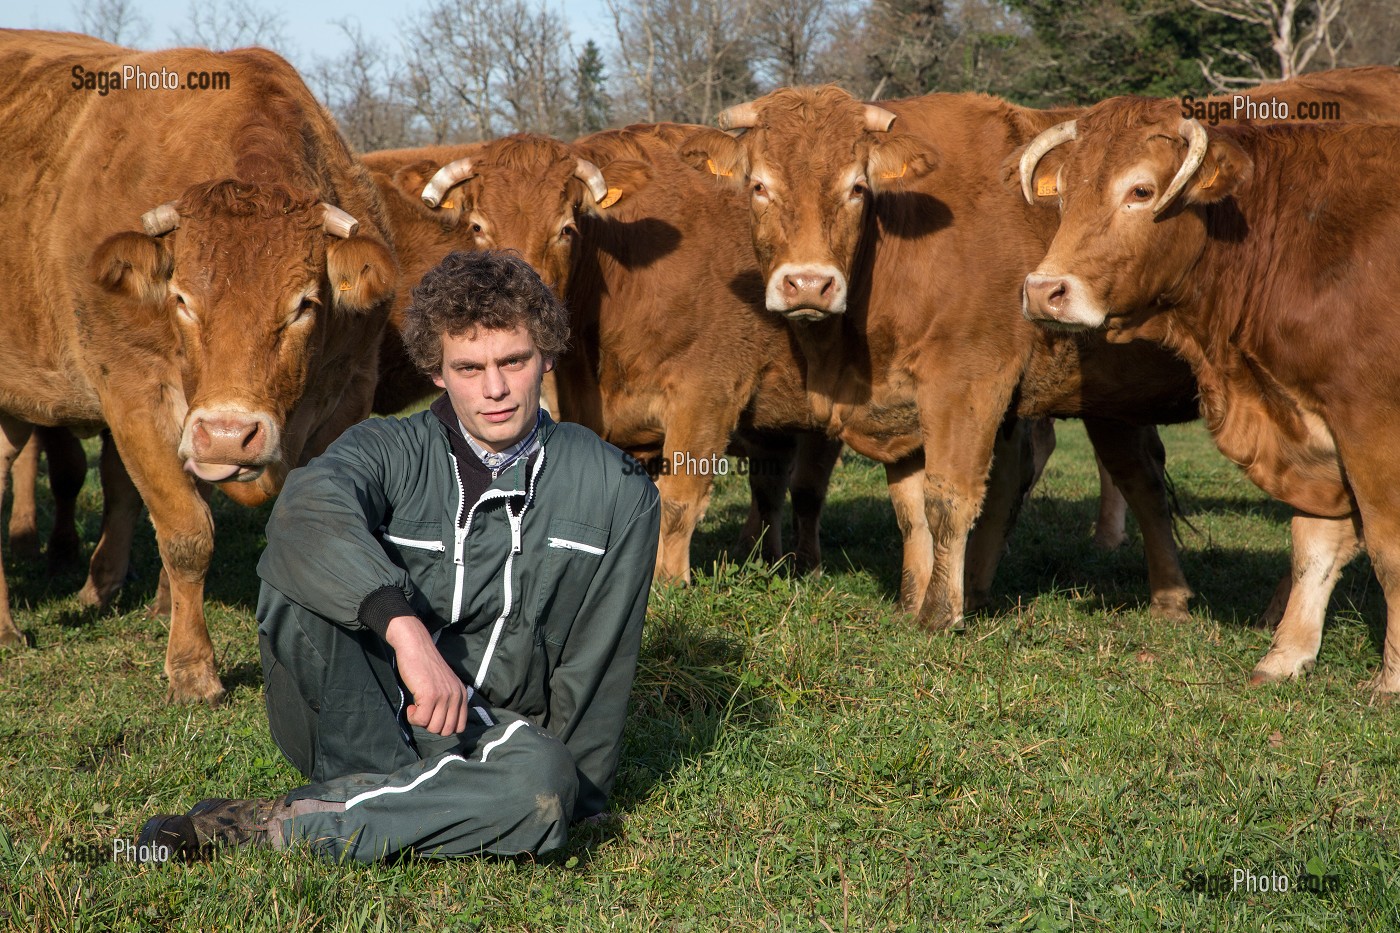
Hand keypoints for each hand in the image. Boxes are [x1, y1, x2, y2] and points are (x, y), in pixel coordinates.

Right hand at [384, 615, 467, 736]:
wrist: (415, 645)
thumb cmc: (425, 666)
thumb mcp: (445, 684)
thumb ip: (448, 702)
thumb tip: (442, 726)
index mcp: (462, 695)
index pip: (459, 726)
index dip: (443, 726)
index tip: (432, 715)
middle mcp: (457, 696)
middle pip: (446, 730)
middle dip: (431, 726)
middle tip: (422, 712)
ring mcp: (444, 696)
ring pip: (434, 727)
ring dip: (421, 722)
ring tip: (416, 707)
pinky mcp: (430, 695)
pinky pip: (421, 720)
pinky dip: (413, 717)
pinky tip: (411, 706)